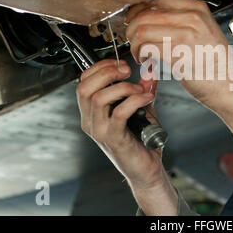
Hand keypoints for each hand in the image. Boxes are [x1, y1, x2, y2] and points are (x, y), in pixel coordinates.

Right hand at [76, 59, 169, 191]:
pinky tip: (146, 99)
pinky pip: (118, 114)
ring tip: (140, 90)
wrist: (145, 169)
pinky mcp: (113, 139)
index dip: (100, 67)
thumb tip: (149, 70)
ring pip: (99, 99)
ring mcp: (100, 131)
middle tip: (127, 71)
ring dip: (123, 87)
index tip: (119, 63)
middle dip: (107, 72)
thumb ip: (143, 89)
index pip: (83, 82)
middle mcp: (91, 121)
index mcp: (92, 112)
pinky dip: (134, 101)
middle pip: (85, 88)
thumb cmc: (140, 140)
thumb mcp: (142, 108)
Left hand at [125, 0, 232, 112]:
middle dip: (131, 27)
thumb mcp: (203, 31)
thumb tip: (150, 16)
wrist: (229, 86)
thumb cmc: (215, 64)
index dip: (141, 9)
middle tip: (133, 39)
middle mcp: (192, 18)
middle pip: (146, 12)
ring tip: (140, 53)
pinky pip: (147, 47)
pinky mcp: (178, 53)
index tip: (135, 19)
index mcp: (198, 8)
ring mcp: (185, 34)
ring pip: (142, 29)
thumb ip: (181, 20)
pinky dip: (140, 55)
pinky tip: (146, 61)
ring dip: (134, 43)